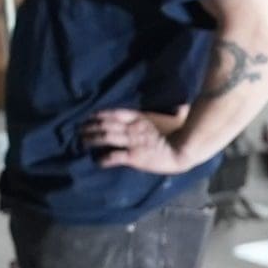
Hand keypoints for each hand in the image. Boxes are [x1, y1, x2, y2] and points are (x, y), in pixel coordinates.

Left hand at [83, 109, 203, 174]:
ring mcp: (131, 142)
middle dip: (91, 127)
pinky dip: (104, 159)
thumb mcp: (177, 117)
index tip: (91, 117)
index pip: (115, 113)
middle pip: (106, 125)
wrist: (186, 149)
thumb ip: (176, 110)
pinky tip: (98, 161)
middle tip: (80, 129)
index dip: (100, 115)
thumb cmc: (184, 133)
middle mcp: (132, 128)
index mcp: (141, 118)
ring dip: (92, 139)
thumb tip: (182, 106)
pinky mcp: (133, 156)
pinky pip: (113, 156)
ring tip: (83, 142)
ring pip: (105, 138)